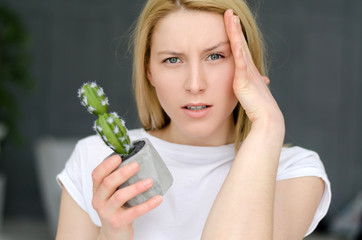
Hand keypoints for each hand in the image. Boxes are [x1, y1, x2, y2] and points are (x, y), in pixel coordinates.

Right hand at [92, 154, 162, 239]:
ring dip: (136, 187)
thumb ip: (118, 180)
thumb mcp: (112, 194)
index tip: (119, 156)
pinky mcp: (117, 222)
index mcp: (97, 190)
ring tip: (150, 181)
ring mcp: (106, 212)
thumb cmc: (116, 209)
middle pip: (108, 183)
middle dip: (123, 172)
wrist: (113, 235)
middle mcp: (98, 200)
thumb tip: (136, 160)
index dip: (107, 165)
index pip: (97, 174)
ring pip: (120, 196)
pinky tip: (158, 198)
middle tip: (137, 165)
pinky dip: (147, 204)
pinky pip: (134, 212)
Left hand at [224, 9, 282, 124]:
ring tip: (230, 18)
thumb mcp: (252, 92)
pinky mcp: (244, 81)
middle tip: (230, 13)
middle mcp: (249, 68)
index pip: (240, 48)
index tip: (231, 22)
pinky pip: (240, 63)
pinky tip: (234, 40)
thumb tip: (256, 82)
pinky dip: (237, 51)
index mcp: (248, 70)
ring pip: (240, 48)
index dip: (235, 34)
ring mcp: (247, 73)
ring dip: (235, 32)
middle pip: (240, 42)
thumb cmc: (259, 107)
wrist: (267, 117)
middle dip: (234, 27)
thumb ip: (249, 85)